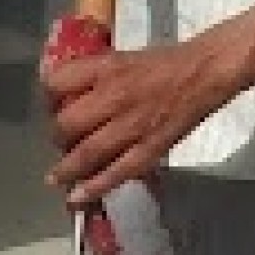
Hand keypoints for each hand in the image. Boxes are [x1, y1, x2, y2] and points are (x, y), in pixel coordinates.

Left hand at [43, 37, 230, 202]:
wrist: (206, 71)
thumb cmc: (164, 61)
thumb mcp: (121, 57)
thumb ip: (94, 74)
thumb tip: (67, 94)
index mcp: (105, 68)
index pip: (56, 83)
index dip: (48, 98)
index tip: (52, 107)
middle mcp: (113, 96)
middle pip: (66, 124)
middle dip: (57, 137)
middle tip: (61, 142)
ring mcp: (131, 126)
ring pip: (86, 153)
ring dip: (67, 169)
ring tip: (56, 179)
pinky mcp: (150, 148)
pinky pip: (116, 172)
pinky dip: (94, 187)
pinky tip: (77, 198)